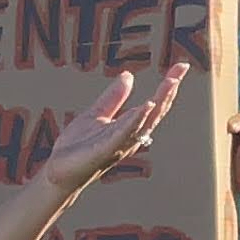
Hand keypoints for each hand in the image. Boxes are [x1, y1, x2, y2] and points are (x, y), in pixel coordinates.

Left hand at [39, 65, 188, 193]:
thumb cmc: (77, 148)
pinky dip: (136, 120)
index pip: (154, 104)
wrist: (59, 172)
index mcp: (129, 127)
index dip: (168, 86)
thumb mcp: (96, 114)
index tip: (181, 66)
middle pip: (156, 112)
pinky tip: (146, 106)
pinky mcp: (106, 150)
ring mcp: (120, 143)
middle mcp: (130, 136)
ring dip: (159, 102)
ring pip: (145, 121)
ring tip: (171, 83)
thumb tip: (128, 75)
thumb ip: (113, 98)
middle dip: (169, 90)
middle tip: (181, 70)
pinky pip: (124, 133)